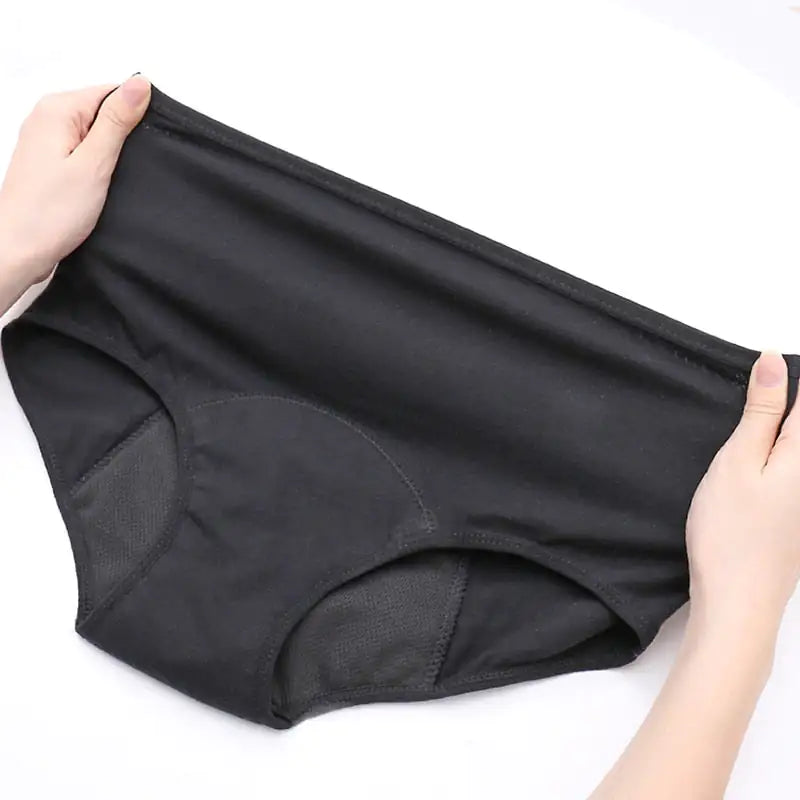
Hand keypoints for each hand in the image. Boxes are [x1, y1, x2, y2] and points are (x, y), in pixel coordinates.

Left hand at [0, 76, 150, 305]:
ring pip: (94, 136)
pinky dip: (96, 168)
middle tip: (118, 171)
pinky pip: (83, 154)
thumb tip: (139, 85)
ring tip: (105, 182)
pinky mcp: (49, 162)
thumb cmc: (49, 214)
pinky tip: (96, 187)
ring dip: (108, 158)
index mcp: (57, 110)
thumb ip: (117, 122)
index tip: (138, 147)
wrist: (19, 250)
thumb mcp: (94, 164)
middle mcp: (47, 119)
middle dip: (121, 140)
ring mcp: (46, 141)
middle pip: (102, 113)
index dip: (133, 117)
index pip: (110, 93)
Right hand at [686, 350, 799, 637]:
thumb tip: (774, 361)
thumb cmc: (732, 532)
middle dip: (782, 408)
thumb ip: (761, 411)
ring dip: (777, 430)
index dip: (786, 378)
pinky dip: (776, 457)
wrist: (739, 600)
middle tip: (750, 403)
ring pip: (796, 450)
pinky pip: (793, 472)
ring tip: (746, 434)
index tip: (763, 366)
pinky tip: (751, 464)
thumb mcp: (737, 461)